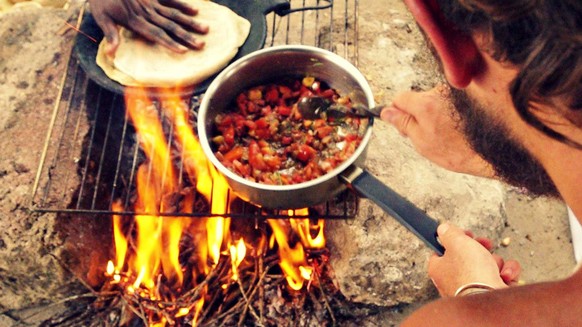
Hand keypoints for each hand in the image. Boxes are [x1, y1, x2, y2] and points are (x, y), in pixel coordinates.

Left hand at [88, 0, 208, 54]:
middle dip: (186, 36)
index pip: (156, 35)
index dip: (170, 43)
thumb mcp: (101, 17)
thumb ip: (111, 35)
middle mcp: (147, 13)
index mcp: (136, 22)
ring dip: (190, 23)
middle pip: (170, 26)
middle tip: (201, 44)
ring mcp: (152, 3)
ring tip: (205, 29)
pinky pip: (171, 0)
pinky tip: (195, 10)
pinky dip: (183, 5)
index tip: (183, 51)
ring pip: (174, 15)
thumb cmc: (101, 0)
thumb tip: (111, 55)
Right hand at [381, 84, 493, 176]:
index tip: (400, 122)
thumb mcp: (422, 142)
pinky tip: (457, 128)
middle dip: (418, 114)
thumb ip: (403, 124)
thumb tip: (388, 112)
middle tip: (427, 134)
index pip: (400, 98)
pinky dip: (449, 113)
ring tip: (447, 133)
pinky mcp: (467, 96)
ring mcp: (455, 93)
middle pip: (418, 99)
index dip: (397, 111)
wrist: (492, 151)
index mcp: (425, 104)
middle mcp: (440, 93)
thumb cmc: (459, 151)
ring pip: (434, 100)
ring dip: (435, 113)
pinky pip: (449, 102)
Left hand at [428, 223, 520, 296]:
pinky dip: (507, 273)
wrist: (489, 300)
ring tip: (494, 267)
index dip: (457, 238)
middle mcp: (455, 279)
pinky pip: (503, 275)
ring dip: (496, 261)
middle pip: (470, 255)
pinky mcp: (492, 293)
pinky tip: (504, 277)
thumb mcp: (456, 242)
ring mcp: (474, 287)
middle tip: (485, 245)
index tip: (467, 234)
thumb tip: (443, 228)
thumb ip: (449, 232)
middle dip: (482, 248)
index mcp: (440, 267)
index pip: (444, 249)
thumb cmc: (470, 273)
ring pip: (489, 263)